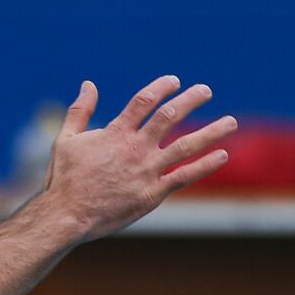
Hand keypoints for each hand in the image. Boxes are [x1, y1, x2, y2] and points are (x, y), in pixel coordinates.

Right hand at [42, 76, 238, 241]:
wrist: (67, 214)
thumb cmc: (64, 178)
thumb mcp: (65, 139)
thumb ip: (79, 110)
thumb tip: (88, 84)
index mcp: (114, 133)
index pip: (144, 101)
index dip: (161, 88)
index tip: (175, 81)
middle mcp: (135, 148)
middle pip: (169, 117)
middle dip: (191, 100)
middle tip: (206, 90)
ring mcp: (146, 171)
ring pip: (186, 146)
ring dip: (211, 132)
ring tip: (230, 122)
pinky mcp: (152, 193)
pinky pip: (184, 176)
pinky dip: (205, 165)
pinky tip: (222, 155)